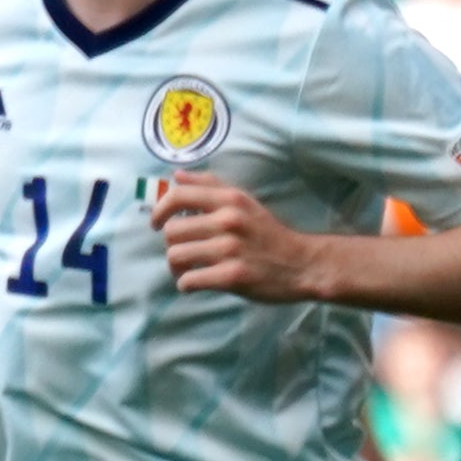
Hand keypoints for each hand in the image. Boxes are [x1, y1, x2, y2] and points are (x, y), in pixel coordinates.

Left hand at [149, 174, 328, 303]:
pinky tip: (197, 283)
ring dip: (176, 267)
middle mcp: (228, 221)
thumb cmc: (268, 233)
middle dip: (172, 244)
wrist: (303, 263)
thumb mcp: (244, 202)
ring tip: (189, 270)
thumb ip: (210, 186)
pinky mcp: (232, 276)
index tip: (157, 223)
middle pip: (171, 230)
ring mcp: (230, 249)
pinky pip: (189, 280)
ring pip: (175, 256)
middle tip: (185, 252)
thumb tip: (176, 175)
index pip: (178, 195)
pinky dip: (187, 285)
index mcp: (229, 200)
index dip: (159, 210)